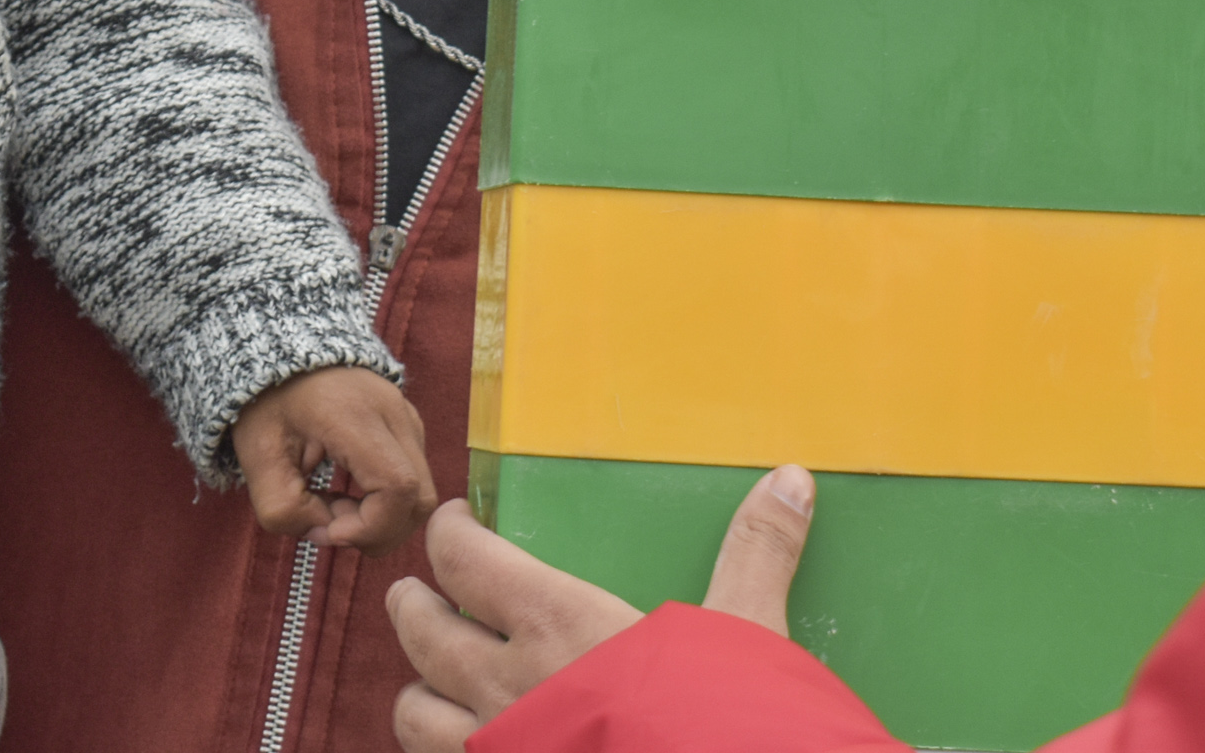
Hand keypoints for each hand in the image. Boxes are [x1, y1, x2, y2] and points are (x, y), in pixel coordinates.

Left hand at [229, 365, 435, 555]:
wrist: (282, 352)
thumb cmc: (268, 403)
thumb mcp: (258, 458)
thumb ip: (283, 510)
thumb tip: (326, 533)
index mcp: (353, 414)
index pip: (397, 487)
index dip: (370, 526)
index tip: (328, 530)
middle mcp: (392, 411)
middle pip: (420, 497)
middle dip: (378, 531)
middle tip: (330, 524)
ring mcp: (407, 415)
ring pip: (421, 492)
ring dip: (382, 518)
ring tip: (335, 506)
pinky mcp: (409, 424)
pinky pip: (414, 477)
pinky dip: (387, 502)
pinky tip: (349, 493)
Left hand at [389, 471, 813, 751]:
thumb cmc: (736, 723)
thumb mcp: (748, 633)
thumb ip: (756, 553)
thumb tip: (790, 479)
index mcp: (557, 625)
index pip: (462, 557)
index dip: (449, 532)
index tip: (457, 522)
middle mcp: (509, 687)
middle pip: (419, 629)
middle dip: (414, 604)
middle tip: (425, 593)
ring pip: (414, 712)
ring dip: (421, 690)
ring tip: (438, 678)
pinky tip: (478, 748)